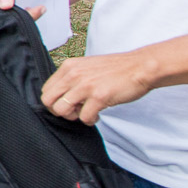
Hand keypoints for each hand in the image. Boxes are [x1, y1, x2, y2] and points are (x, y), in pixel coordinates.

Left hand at [41, 51, 159, 123]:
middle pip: (48, 101)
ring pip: (61, 110)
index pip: (46, 89)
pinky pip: (84, 117)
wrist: (140, 67)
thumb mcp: (87, 67)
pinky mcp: (99, 97)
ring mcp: (85, 86)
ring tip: (86, 113)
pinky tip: (98, 115)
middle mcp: (73, 75)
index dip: (55, 101)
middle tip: (74, 112)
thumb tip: (62, 95)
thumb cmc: (116, 69)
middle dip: (59, 111)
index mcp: (69, 66)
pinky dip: (90, 120)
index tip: (68, 104)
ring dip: (74, 117)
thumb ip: (72, 78)